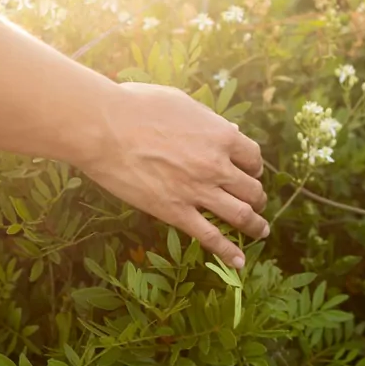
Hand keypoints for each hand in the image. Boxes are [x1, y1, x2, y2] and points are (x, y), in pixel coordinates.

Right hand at [80, 82, 267, 268]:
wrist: (104, 128)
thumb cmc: (137, 107)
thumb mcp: (181, 103)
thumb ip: (208, 120)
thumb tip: (229, 131)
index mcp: (220, 136)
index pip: (253, 158)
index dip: (254, 167)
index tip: (250, 171)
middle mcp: (216, 166)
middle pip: (252, 189)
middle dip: (257, 197)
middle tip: (256, 202)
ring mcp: (198, 191)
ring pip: (241, 215)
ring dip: (255, 225)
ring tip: (260, 231)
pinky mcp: (175, 212)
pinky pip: (210, 237)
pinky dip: (228, 252)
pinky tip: (238, 262)